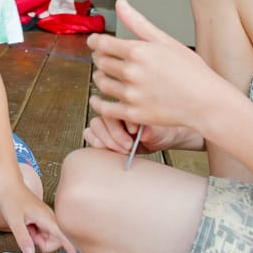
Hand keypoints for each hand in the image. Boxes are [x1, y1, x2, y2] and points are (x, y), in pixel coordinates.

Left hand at [0, 183, 79, 252]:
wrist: (10, 183)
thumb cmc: (11, 198)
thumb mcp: (14, 221)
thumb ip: (23, 239)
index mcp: (46, 218)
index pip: (63, 236)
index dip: (70, 249)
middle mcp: (50, 218)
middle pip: (55, 241)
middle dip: (42, 243)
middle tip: (28, 234)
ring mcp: (47, 217)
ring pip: (48, 237)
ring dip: (37, 238)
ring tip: (26, 226)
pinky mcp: (43, 218)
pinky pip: (43, 232)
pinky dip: (35, 233)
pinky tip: (27, 224)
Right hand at [83, 115, 201, 154]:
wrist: (163, 137)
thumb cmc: (163, 129)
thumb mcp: (161, 130)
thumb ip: (152, 131)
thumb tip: (143, 133)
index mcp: (128, 102)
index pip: (116, 107)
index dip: (123, 122)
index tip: (135, 131)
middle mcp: (115, 109)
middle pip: (103, 117)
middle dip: (115, 135)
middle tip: (128, 145)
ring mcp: (107, 121)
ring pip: (95, 125)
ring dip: (106, 140)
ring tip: (122, 149)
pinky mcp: (102, 133)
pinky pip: (89, 133)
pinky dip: (96, 141)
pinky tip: (109, 148)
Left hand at [86, 0, 235, 137]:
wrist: (207, 101)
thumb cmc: (191, 71)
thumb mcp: (166, 41)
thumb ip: (138, 23)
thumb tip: (121, 4)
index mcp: (138, 51)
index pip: (102, 43)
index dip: (94, 42)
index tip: (94, 43)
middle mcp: (132, 72)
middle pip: (100, 62)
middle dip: (100, 58)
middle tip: (103, 58)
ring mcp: (132, 94)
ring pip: (101, 83)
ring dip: (100, 77)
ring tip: (106, 75)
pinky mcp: (133, 114)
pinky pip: (104, 108)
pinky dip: (97, 103)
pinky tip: (97, 99)